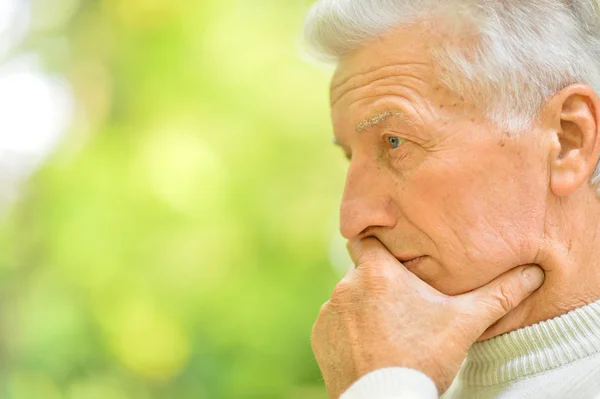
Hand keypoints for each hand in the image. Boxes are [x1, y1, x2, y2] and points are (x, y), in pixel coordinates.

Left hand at [311, 237, 544, 398]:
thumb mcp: (464, 323)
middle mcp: (346, 285)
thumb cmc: (424, 358)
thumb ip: (496, 294)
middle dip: (380, 283)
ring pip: (350, 297)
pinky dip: (349, 328)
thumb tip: (533, 273)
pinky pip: (335, 321)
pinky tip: (371, 344)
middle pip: (364, 272)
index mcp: (377, 272)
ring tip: (389, 330)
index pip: (367, 239)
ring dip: (364, 306)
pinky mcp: (320, 335)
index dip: (380, 245)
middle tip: (404, 304)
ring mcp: (330, 311)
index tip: (394, 257)